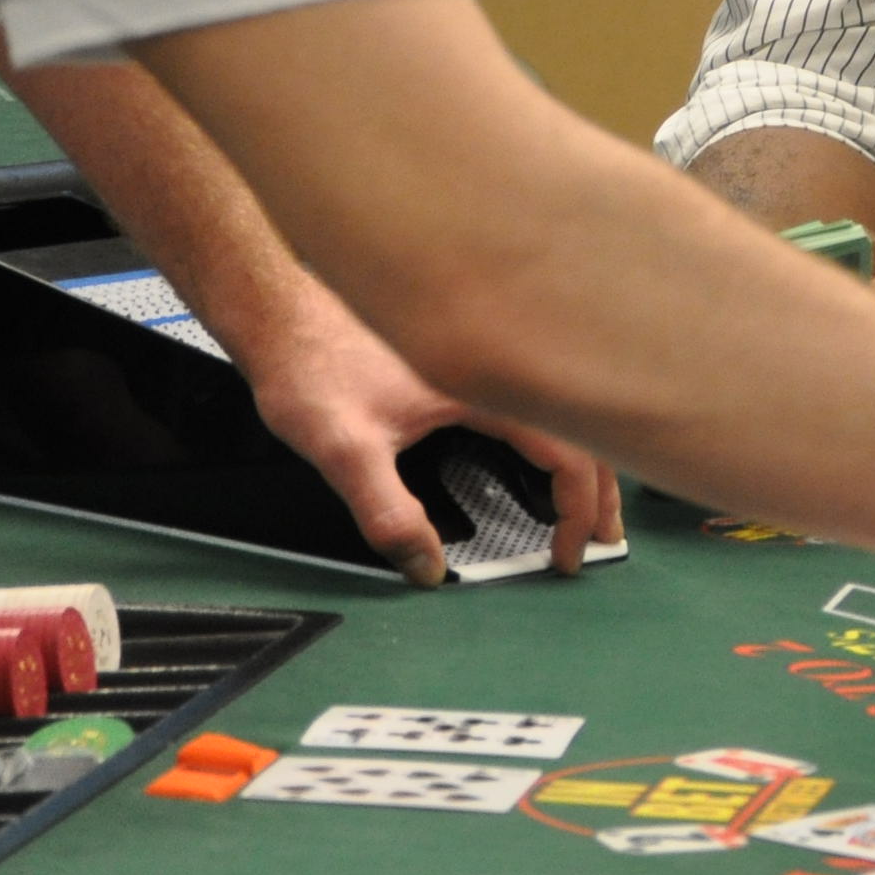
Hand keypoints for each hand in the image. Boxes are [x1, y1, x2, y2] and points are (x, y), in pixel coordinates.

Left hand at [227, 278, 624, 587]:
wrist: (275, 307)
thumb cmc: (306, 361)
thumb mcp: (343, 448)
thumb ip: (387, 514)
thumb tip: (426, 567)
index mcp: (482, 382)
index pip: (569, 450)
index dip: (579, 509)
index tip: (566, 553)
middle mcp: (492, 360)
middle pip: (580, 426)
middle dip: (598, 489)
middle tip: (600, 539)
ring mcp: (480, 353)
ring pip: (556, 406)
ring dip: (581, 456)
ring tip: (583, 503)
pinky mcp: (461, 352)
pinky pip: (530, 393)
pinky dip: (552, 429)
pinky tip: (538, 449)